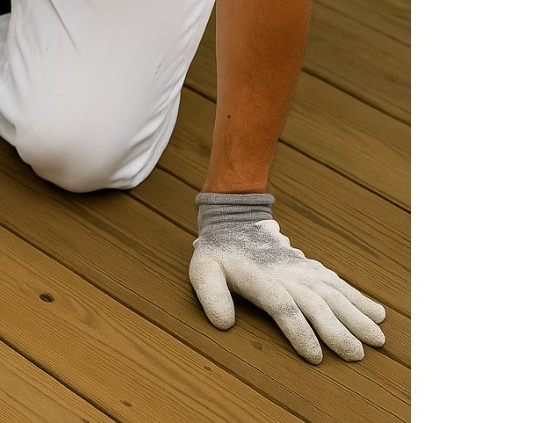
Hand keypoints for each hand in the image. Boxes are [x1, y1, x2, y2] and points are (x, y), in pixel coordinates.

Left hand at [189, 192, 385, 362]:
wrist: (234, 222)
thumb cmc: (217, 254)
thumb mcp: (202, 271)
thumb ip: (211, 295)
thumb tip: (223, 324)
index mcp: (261, 280)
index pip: (284, 308)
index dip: (300, 333)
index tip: (316, 357)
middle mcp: (288, 275)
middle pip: (317, 304)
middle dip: (339, 330)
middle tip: (358, 355)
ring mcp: (303, 270)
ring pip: (334, 293)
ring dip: (357, 316)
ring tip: (378, 338)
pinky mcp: (312, 268)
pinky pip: (339, 283)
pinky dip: (359, 297)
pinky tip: (376, 313)